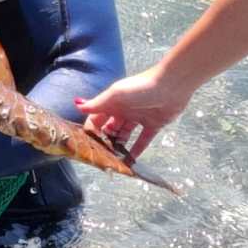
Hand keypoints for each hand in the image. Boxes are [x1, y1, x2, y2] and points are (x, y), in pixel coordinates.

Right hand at [75, 65, 192, 160]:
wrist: (171, 86)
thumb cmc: (141, 87)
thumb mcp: (116, 94)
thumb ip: (97, 103)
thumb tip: (77, 105)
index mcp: (113, 102)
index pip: (96, 118)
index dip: (91, 129)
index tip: (86, 144)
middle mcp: (123, 110)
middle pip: (110, 128)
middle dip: (104, 140)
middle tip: (100, 156)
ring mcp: (138, 118)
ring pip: (124, 135)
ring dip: (119, 147)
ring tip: (113, 161)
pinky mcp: (153, 125)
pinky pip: (142, 140)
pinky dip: (137, 150)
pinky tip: (131, 162)